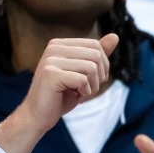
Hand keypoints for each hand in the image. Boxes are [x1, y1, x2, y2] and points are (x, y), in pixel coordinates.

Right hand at [0, 33, 118, 152]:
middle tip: (86, 88)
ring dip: (92, 86)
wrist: (38, 116)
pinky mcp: (51, 74)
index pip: (95, 45)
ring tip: (80, 92)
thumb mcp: (84, 73)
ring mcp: (50, 60)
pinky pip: (83, 80)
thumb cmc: (61, 95)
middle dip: (99, 76)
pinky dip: (84, 92)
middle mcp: (53, 48)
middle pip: (96, 55)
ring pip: (92, 67)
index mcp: (59, 44)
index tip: (91, 79)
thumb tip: (115, 36)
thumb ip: (98, 55)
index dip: (102, 65)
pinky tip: (74, 96)